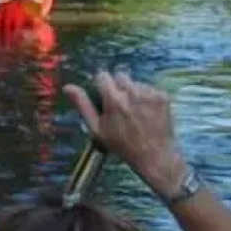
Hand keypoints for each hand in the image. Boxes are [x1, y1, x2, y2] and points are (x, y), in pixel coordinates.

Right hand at [64, 71, 187, 198]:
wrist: (154, 155)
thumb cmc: (122, 145)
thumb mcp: (97, 129)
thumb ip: (83, 105)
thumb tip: (67, 87)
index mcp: (114, 99)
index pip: (102, 75)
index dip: (101, 84)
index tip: (103, 95)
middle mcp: (132, 92)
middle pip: (119, 75)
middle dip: (117, 86)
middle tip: (119, 105)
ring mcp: (149, 93)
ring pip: (135, 82)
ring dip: (132, 92)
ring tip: (134, 111)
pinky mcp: (162, 96)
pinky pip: (149, 88)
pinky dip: (146, 97)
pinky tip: (146, 112)